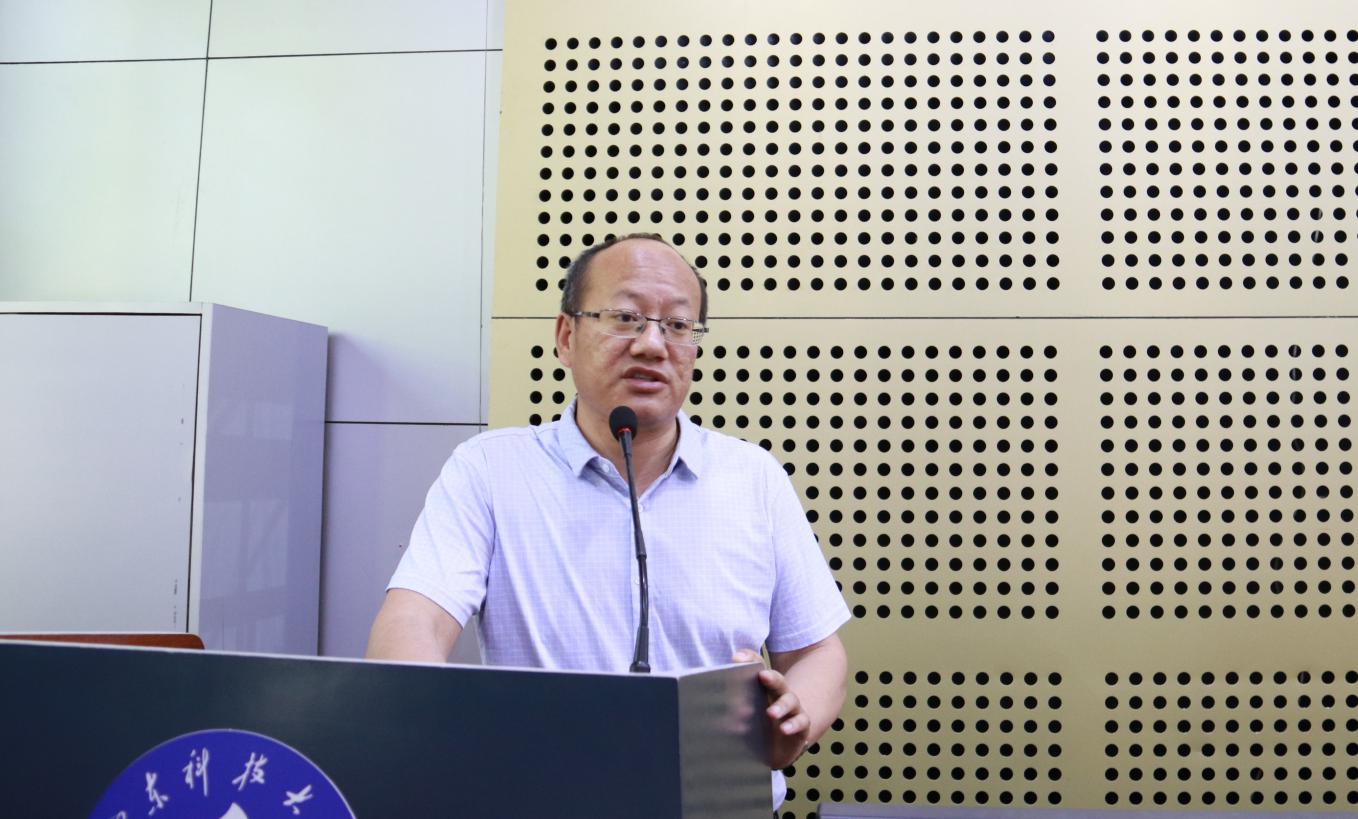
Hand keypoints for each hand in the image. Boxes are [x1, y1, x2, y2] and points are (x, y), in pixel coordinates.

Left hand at [732, 648, 810, 769]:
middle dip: (771, 678)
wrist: (775, 748)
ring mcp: (792, 709)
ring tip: (770, 713)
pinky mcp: (801, 726)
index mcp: (764, 687)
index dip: (749, 660)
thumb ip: (731, 702)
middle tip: (763, 676)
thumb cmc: (757, 725)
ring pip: (790, 701)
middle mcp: (779, 694)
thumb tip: (715, 700)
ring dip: (781, 706)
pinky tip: (784, 729)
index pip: (757, 668)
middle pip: (778, 681)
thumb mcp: (742, 713)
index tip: (738, 659)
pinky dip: (794, 724)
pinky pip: (801, 722)